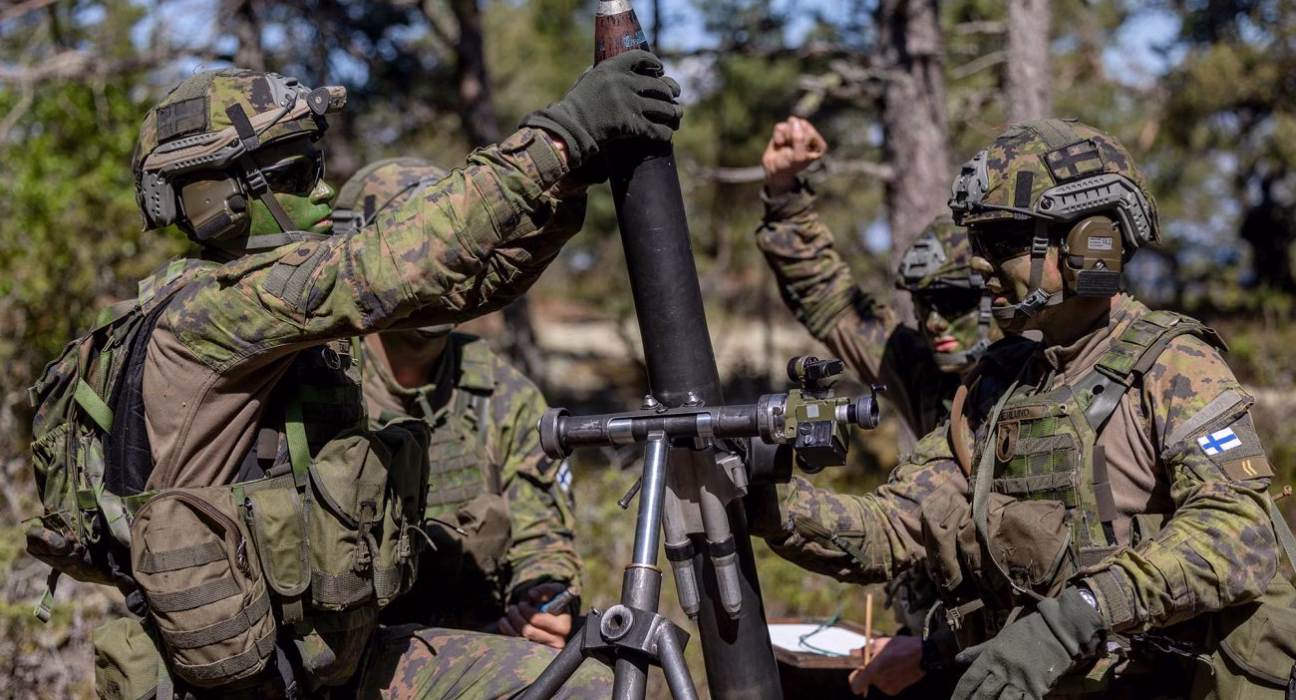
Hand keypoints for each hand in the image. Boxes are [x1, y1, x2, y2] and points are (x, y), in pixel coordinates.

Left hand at [496, 581, 573, 648]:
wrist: (554, 616)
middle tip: (514, 607)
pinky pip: (514, 644)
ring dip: (512, 621)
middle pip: (528, 631)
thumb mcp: (555, 592)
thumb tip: (531, 595)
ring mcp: (544, 649)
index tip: (524, 603)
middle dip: (517, 615)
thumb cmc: (554, 602)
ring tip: (511, 611)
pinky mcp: (533, 652)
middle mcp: (556, 641)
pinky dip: (506, 630)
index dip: (527, 610)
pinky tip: (504, 621)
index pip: (538, 620)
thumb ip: (545, 589)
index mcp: (563, 626)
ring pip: (520, 638)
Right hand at [520, 50, 682, 169]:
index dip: (654, 63)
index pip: (641, 58)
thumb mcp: (587, 80)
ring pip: (662, 107)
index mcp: (612, 67)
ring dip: (672, 113)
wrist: (568, 128)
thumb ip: (603, 71)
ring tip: (676, 115)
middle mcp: (623, 82)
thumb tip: (619, 65)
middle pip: (658, 84)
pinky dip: (664, 132)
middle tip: (673, 97)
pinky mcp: (631, 125)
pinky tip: (667, 134)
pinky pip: (657, 129)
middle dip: (669, 92)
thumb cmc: (575, 106)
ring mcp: (629, 104)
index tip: (661, 70)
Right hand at [761, 117, 826, 196]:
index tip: (799, 156)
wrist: (774, 170)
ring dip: (785, 138)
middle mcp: (811, 136)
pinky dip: (777, 137)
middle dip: (793, 139)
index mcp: (819, 145)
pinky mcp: (785, 129)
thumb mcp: (798, 157)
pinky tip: (780, 144)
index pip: (811, 135)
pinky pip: (780, 126)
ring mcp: (798, 131)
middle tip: (791, 151)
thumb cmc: (789, 165)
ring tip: (786, 148)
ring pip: (790, 125)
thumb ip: (799, 139)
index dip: (801, 144)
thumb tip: (793, 119)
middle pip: (802, 127)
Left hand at [848, 636, 925, 696]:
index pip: (855, 685)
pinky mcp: (896, 690)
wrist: (923, 655)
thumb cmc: (900, 646)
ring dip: (878, 674)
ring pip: (876, 682)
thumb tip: (851, 653)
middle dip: (868, 672)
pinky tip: (895, 668)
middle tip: (875, 661)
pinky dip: (887, 678)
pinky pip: (885, 684)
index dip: (854, 678)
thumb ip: (863, 651)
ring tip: (889, 662)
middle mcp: (880, 682)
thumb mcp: (879, 643)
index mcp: (873, 670)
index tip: (858, 670)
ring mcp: (888, 688)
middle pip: (866, 681)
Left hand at [952, 588, 1106, 699]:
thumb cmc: (1026, 633)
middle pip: (982, 695)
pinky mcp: (1037, 689)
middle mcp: (1003, 670)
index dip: (960, 695)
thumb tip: (957, 659)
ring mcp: (1020, 681)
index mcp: (991, 657)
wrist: (1057, 631)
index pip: (969, 680)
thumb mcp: (999, 639)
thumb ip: (978, 651)